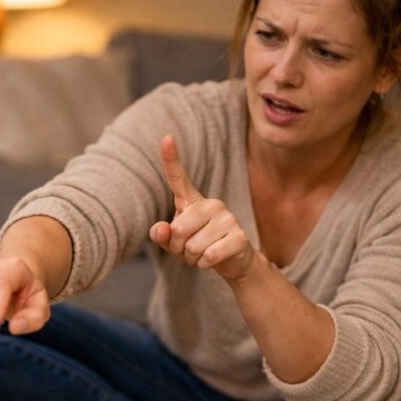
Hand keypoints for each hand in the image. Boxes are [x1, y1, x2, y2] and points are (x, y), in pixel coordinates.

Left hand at [149, 134, 254, 279]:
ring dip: (192, 258)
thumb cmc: (197, 247)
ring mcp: (228, 218)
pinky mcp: (239, 236)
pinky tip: (212, 260)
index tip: (166, 137)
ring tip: (202, 254)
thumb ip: (162, 236)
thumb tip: (160, 229)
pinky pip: (209, 255)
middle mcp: (211, 204)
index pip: (178, 178)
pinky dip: (205, 264)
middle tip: (189, 249)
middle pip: (179, 229)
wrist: (232, 262)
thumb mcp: (174, 243)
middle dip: (178, 247)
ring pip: (193, 246)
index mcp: (192, 201)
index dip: (171, 159)